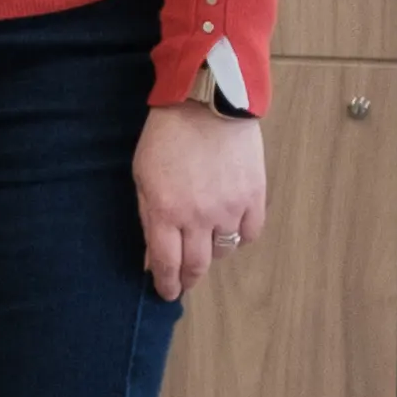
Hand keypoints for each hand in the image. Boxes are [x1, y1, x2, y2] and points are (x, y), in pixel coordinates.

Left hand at [136, 100, 269, 303]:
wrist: (207, 103)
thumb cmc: (166, 136)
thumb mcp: (142, 175)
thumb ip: (147, 216)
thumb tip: (152, 254)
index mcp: (165, 211)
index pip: (166, 264)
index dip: (166, 284)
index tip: (166, 293)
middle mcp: (198, 217)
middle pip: (196, 265)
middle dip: (188, 279)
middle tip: (184, 283)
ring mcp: (229, 209)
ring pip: (224, 252)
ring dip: (212, 254)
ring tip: (204, 247)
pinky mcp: (254, 198)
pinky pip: (250, 234)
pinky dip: (240, 238)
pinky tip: (230, 230)